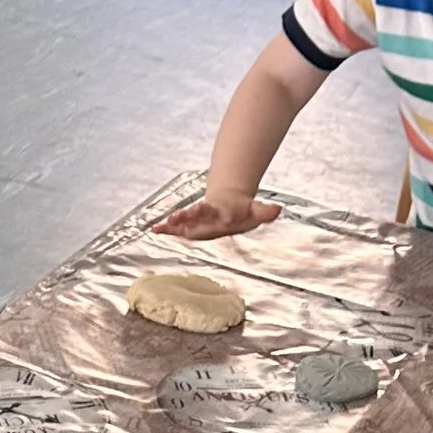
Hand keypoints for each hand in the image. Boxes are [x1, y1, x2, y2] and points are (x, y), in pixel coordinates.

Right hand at [158, 190, 278, 239]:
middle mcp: (206, 213)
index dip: (215, 212)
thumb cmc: (242, 210)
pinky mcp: (189, 224)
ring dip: (174, 221)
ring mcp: (196, 218)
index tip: (212, 214)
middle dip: (188, 214)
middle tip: (179, 215)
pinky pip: (176, 227)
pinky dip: (165, 228)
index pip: (217, 210)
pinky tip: (154, 230)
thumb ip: (265, 212)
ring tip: (163, 224)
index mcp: (221, 210)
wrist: (228, 201)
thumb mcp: (255, 211)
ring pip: (184, 219)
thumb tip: (278, 209)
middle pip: (197, 212)